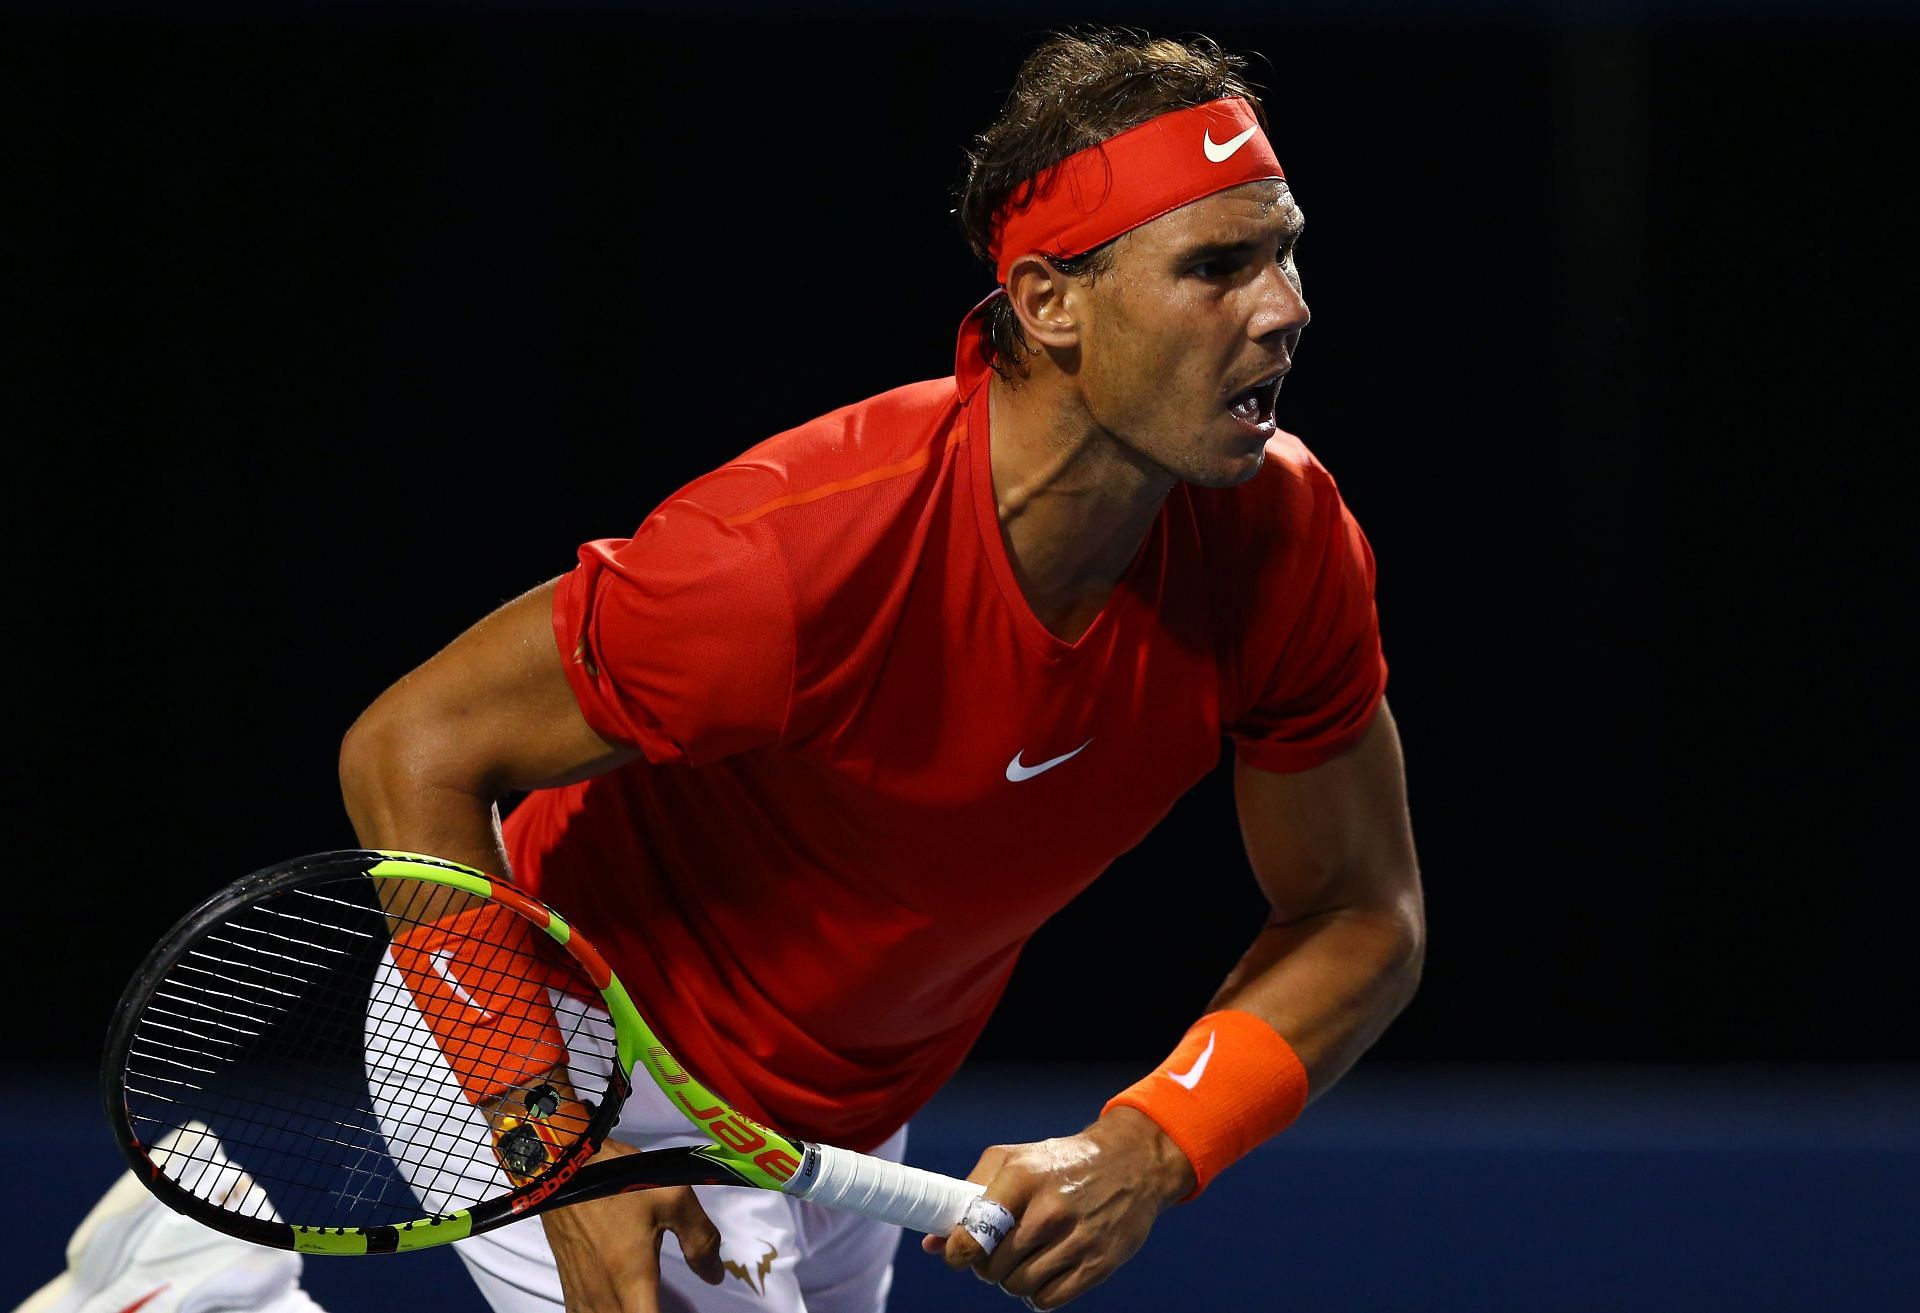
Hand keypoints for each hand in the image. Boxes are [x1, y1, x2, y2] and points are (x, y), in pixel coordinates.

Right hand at [540, 1139, 724, 1312]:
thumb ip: (700, 1239)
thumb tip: (715, 1274)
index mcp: (631, 1282)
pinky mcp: (569, 1284)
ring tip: (646, 1305)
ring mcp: (582, 1293)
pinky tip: (619, 1307)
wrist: (563, 1164)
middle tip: (661, 1303)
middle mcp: (603, 1297)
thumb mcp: (673, 1198)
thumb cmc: (617, 1179)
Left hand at [921, 1107, 1194, 1308]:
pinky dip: (1037, 1294)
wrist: (1131, 1162)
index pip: (975, 1232)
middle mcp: (1050, 1208)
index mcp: (1022, 1177)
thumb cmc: (1059, 1162)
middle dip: (986, 1266)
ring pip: (1019, 1286)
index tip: (959, 1255)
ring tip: (1021, 1261)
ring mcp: (1078, 1238)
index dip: (959, 1252)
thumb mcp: (1013, 1160)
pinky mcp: (1099, 1263)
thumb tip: (932, 1244)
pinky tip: (1043, 1272)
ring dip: (1012, 1281)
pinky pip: (1048, 1301)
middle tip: (995, 1254)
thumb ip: (970, 1196)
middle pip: (994, 1266)